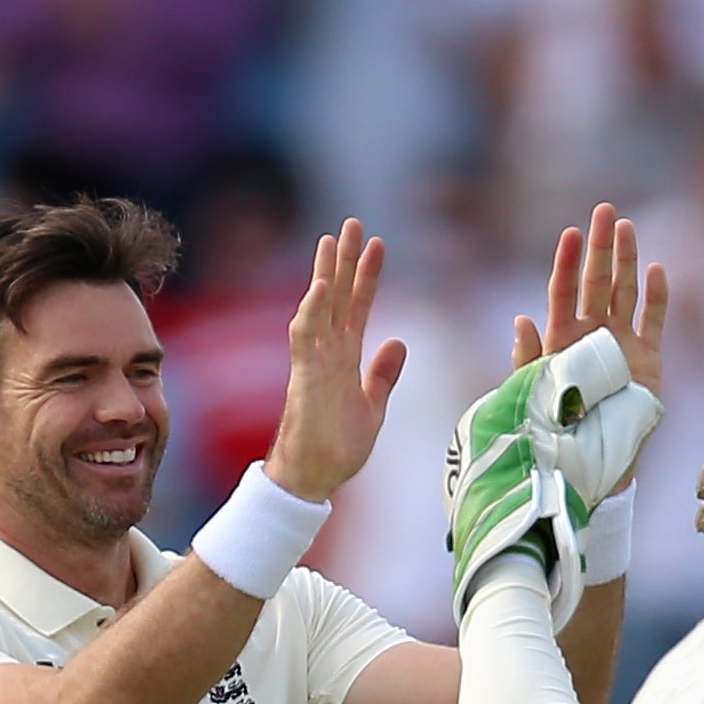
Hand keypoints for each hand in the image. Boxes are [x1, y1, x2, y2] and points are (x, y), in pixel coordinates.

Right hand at [263, 220, 405, 501]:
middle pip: (336, 297)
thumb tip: (399, 342)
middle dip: (344, 261)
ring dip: (325, 274)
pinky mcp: (304, 380)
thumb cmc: (338, 449)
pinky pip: (304, 340)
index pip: (357, 307)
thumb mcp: (373, 406)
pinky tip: (318, 287)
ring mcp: (314, 364)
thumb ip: (383, 374)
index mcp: (345, 359)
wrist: (314, 480)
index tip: (377, 244)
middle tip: (352, 223)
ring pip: (319, 308)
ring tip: (332, 239)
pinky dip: (311, 313)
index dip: (367, 276)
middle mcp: (328, 354)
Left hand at [515, 204, 667, 428]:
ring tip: (626, 228)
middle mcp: (592, 335)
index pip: (563, 292)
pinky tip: (657, 269)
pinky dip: (657, 297)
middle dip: (599, 247)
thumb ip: (529, 359)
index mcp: (562, 340)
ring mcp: (621, 344)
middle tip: (603, 210)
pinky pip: (654, 321)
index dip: (566, 262)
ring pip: (625, 292)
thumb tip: (521, 320)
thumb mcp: (534, 394)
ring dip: (627, 260)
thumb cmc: (555, 430)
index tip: (570, 233)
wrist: (589, 462)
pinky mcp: (647, 360)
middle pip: (597, 282)